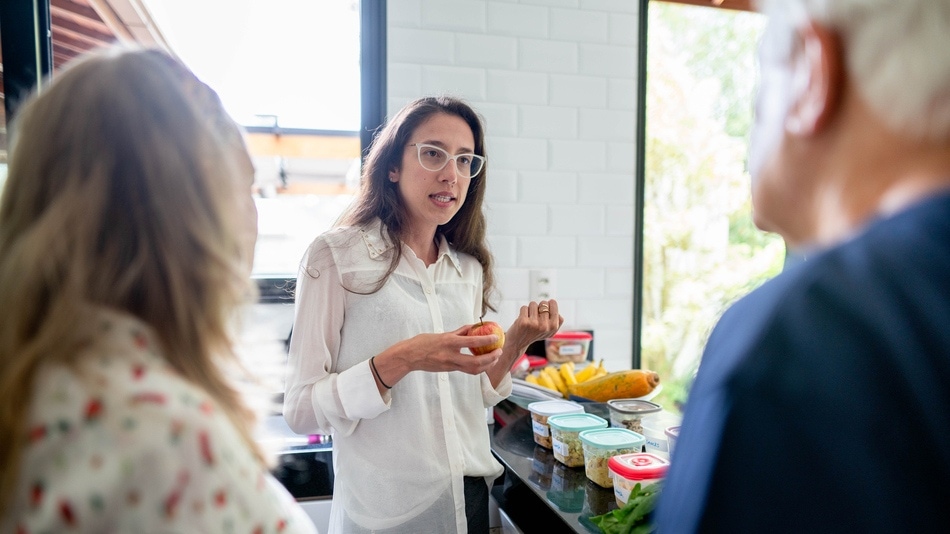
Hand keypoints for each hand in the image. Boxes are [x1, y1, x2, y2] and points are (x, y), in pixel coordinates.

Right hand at [374, 326, 501, 385]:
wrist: (409, 357)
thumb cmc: (423, 342)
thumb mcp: (441, 334)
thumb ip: (458, 332)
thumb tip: (473, 327)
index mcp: (449, 342)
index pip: (472, 342)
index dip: (486, 340)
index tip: (496, 337)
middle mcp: (450, 355)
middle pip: (476, 362)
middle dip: (490, 358)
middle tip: (499, 351)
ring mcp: (450, 365)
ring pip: (473, 369)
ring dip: (486, 365)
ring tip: (494, 358)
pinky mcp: (448, 370)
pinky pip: (466, 370)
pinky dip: (477, 367)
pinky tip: (483, 363)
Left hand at [506, 299, 563, 353]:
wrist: (518, 343)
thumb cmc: (534, 333)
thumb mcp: (549, 331)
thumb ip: (556, 321)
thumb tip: (555, 308)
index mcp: (554, 327)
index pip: (553, 303)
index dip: (547, 304)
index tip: (544, 311)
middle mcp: (545, 326)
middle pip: (543, 303)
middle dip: (538, 307)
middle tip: (535, 317)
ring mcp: (534, 324)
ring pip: (533, 304)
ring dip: (530, 309)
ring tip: (529, 319)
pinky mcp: (523, 322)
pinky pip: (524, 307)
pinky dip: (522, 312)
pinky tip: (522, 321)